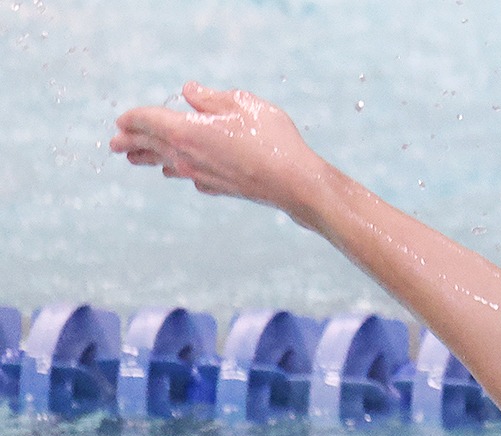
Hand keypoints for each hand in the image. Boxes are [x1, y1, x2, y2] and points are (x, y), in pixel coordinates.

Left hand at [110, 82, 329, 224]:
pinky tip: (181, 173)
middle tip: (114, 143)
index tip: (121, 119)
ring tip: (136, 160)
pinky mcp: (217, 188)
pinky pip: (189, 177)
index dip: (132, 117)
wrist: (294, 183)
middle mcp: (186, 155)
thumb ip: (211, 97)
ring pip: (165, 164)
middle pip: (149, 146)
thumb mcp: (242, 104)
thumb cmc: (270, 139)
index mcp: (186, 130)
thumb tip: (189, 91)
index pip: (147, 120)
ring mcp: (200, 175)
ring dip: (148, 159)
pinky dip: (179, 171)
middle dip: (130, 142)